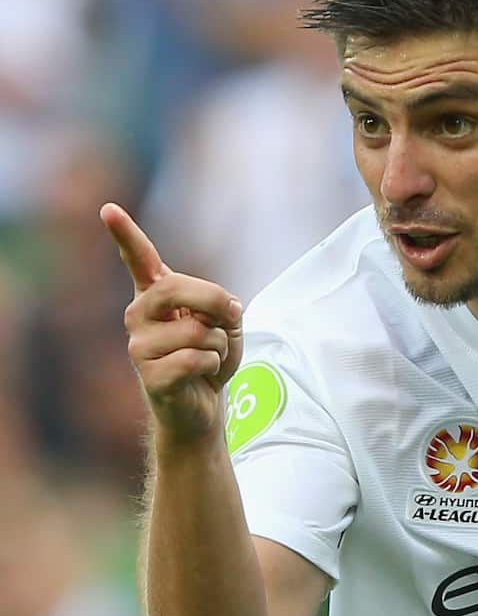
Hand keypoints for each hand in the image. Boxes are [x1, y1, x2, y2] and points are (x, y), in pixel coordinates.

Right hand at [105, 202, 242, 442]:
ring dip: (219, 345)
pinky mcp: (150, 376)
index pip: (138, 259)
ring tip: (209, 358)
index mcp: (155, 295)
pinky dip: (213, 367)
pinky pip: (196, 359)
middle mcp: (139, 314)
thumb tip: (223, 308)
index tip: (108, 209)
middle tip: (231, 318)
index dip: (125, 234)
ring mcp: (139, 346)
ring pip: (196, 331)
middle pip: (175, 288)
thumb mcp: (226, 324)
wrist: (202, 405)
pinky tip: (201, 376)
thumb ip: (223, 307)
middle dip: (215, 303)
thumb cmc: (210, 357)